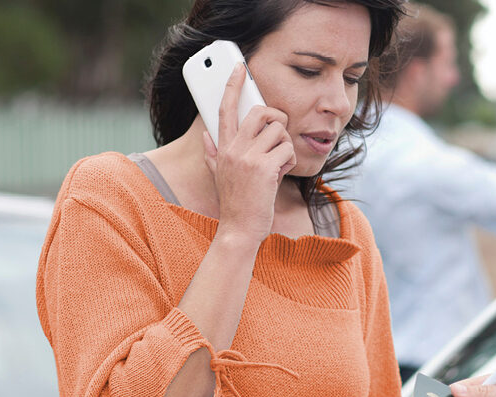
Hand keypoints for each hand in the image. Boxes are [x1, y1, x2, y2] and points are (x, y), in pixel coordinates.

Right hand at [203, 63, 296, 244]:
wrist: (239, 229)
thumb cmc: (235, 203)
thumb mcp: (217, 175)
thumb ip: (212, 153)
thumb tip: (206, 134)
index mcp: (221, 147)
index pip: (224, 108)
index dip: (232, 85)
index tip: (239, 68)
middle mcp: (233, 149)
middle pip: (260, 112)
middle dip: (277, 118)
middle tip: (278, 133)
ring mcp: (248, 158)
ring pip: (279, 131)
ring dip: (285, 147)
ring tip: (277, 164)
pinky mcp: (264, 169)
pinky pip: (287, 150)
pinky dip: (289, 161)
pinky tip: (280, 174)